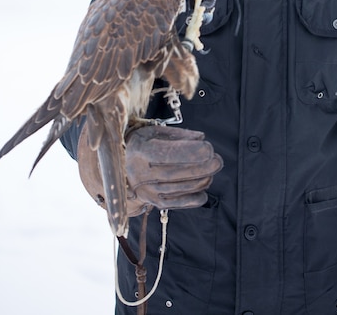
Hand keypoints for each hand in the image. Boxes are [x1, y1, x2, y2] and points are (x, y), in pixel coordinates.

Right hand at [77, 123, 222, 216]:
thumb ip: (179, 135)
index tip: (208, 147)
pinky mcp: (153, 202)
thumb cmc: (140, 142)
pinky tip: (203, 187)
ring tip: (211, 169)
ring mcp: (146, 191)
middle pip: (178, 173)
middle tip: (218, 160)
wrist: (118, 165)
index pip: (168, 154)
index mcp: (139, 151)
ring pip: (181, 188)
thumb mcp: (154, 131)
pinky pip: (180, 203)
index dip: (192, 152)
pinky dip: (196, 197)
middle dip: (203, 167)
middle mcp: (140, 173)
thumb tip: (201, 138)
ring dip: (203, 179)